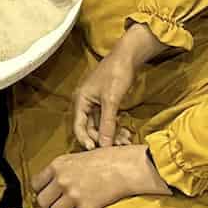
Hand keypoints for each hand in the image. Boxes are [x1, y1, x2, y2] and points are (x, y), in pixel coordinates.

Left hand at [32, 145, 172, 207]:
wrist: (126, 166)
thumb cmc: (105, 159)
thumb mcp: (78, 157)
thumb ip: (63, 170)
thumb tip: (53, 185)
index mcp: (58, 165)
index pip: (35, 184)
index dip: (42, 191)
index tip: (50, 194)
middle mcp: (62, 180)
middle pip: (42, 202)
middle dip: (51, 205)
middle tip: (61, 205)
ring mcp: (73, 194)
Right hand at [71, 26, 163, 148]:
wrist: (128, 57)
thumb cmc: (116, 74)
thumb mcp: (111, 100)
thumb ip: (107, 123)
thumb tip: (104, 145)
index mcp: (81, 100)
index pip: (79, 126)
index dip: (86, 140)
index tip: (95, 150)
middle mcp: (86, 103)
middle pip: (91, 128)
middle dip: (104, 138)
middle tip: (118, 146)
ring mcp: (97, 104)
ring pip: (102, 126)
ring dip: (112, 134)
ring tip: (126, 141)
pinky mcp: (108, 104)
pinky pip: (109, 121)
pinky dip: (117, 128)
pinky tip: (127, 134)